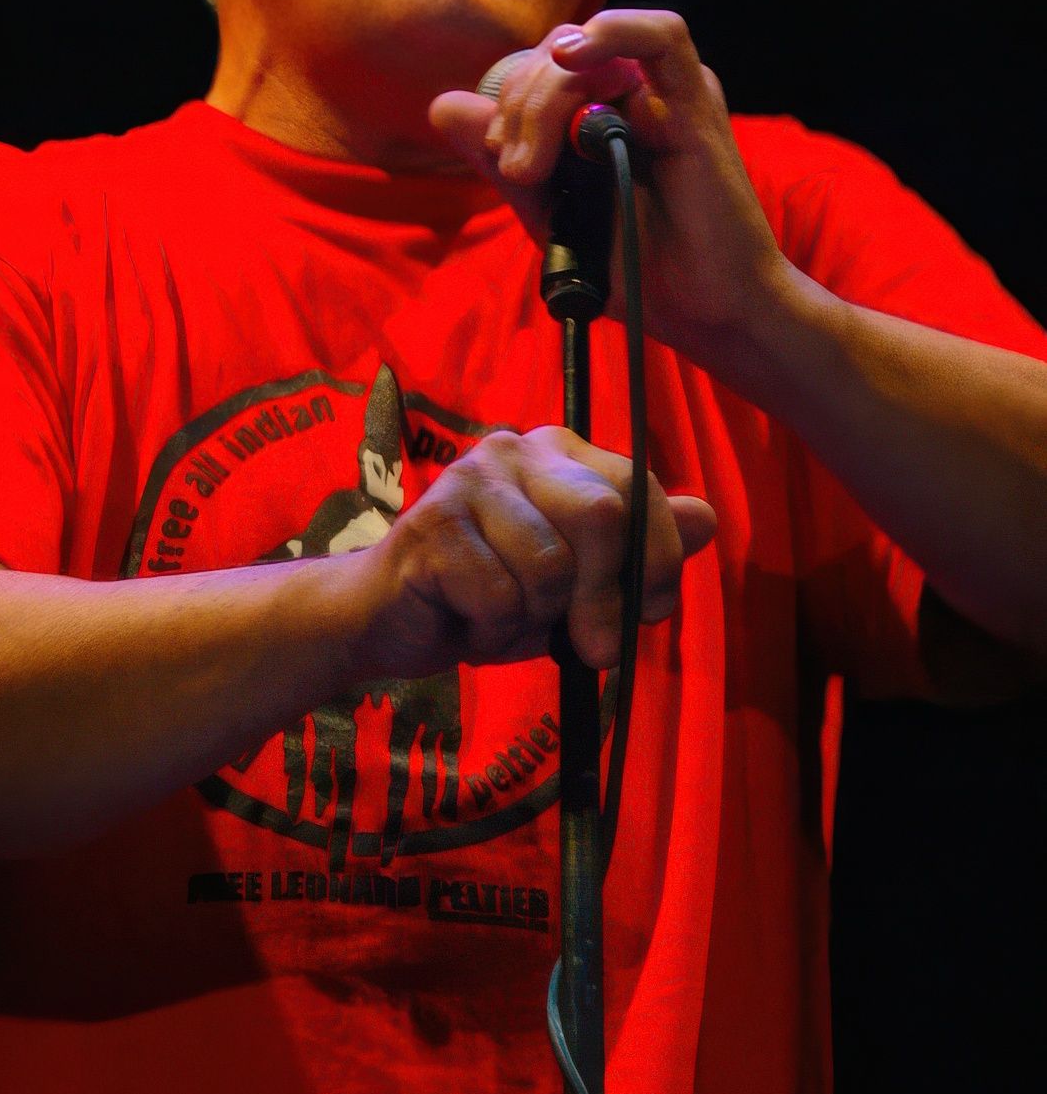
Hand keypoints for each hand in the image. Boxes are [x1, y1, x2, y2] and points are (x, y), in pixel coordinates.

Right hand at [347, 426, 715, 676]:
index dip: (656, 559)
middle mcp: (516, 448)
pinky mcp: (431, 526)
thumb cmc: (489, 599)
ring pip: (550, 567)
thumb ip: (640, 552)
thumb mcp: (580, 586)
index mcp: (561, 453)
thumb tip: (706, 517)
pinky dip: (492, 631)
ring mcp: (469, 481)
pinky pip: (499, 597)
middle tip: (587, 644)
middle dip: (603, 596)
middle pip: (602, 515)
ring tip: (501, 616)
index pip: (640, 490)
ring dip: (535, 619)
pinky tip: (465, 619)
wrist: (388, 621)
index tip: (647, 612)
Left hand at [428, 10, 793, 375]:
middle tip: (520, 172)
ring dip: (544, 95)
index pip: (539, 69)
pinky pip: (661, 36)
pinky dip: (612, 31)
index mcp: (601, 112)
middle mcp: (634, 93)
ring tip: (534, 163)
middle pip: (555, 57)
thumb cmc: (636, 265)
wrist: (701, 311)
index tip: (502, 158)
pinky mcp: (694, 103)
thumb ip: (502, 159)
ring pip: (588, 51)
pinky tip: (572, 54)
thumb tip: (443, 104)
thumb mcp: (549, 212)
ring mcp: (665, 93)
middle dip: (519, 107)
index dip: (508, 101)